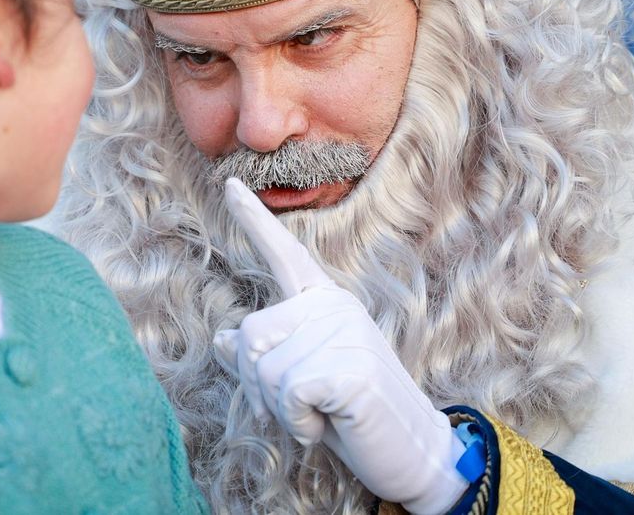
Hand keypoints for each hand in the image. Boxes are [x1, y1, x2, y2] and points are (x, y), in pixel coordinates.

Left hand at [212, 179, 467, 514]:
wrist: (412, 450)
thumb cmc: (352, 415)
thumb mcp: (300, 383)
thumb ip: (264, 357)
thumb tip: (222, 338)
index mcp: (324, 302)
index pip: (283, 255)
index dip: (253, 220)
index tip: (230, 182)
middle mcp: (333, 306)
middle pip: (250, 337)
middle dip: (260, 386)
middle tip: (304, 407)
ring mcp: (344, 333)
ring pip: (264, 372)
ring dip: (283, 411)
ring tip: (324, 413)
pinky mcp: (349, 367)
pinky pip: (287, 396)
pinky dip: (299, 424)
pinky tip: (328, 424)